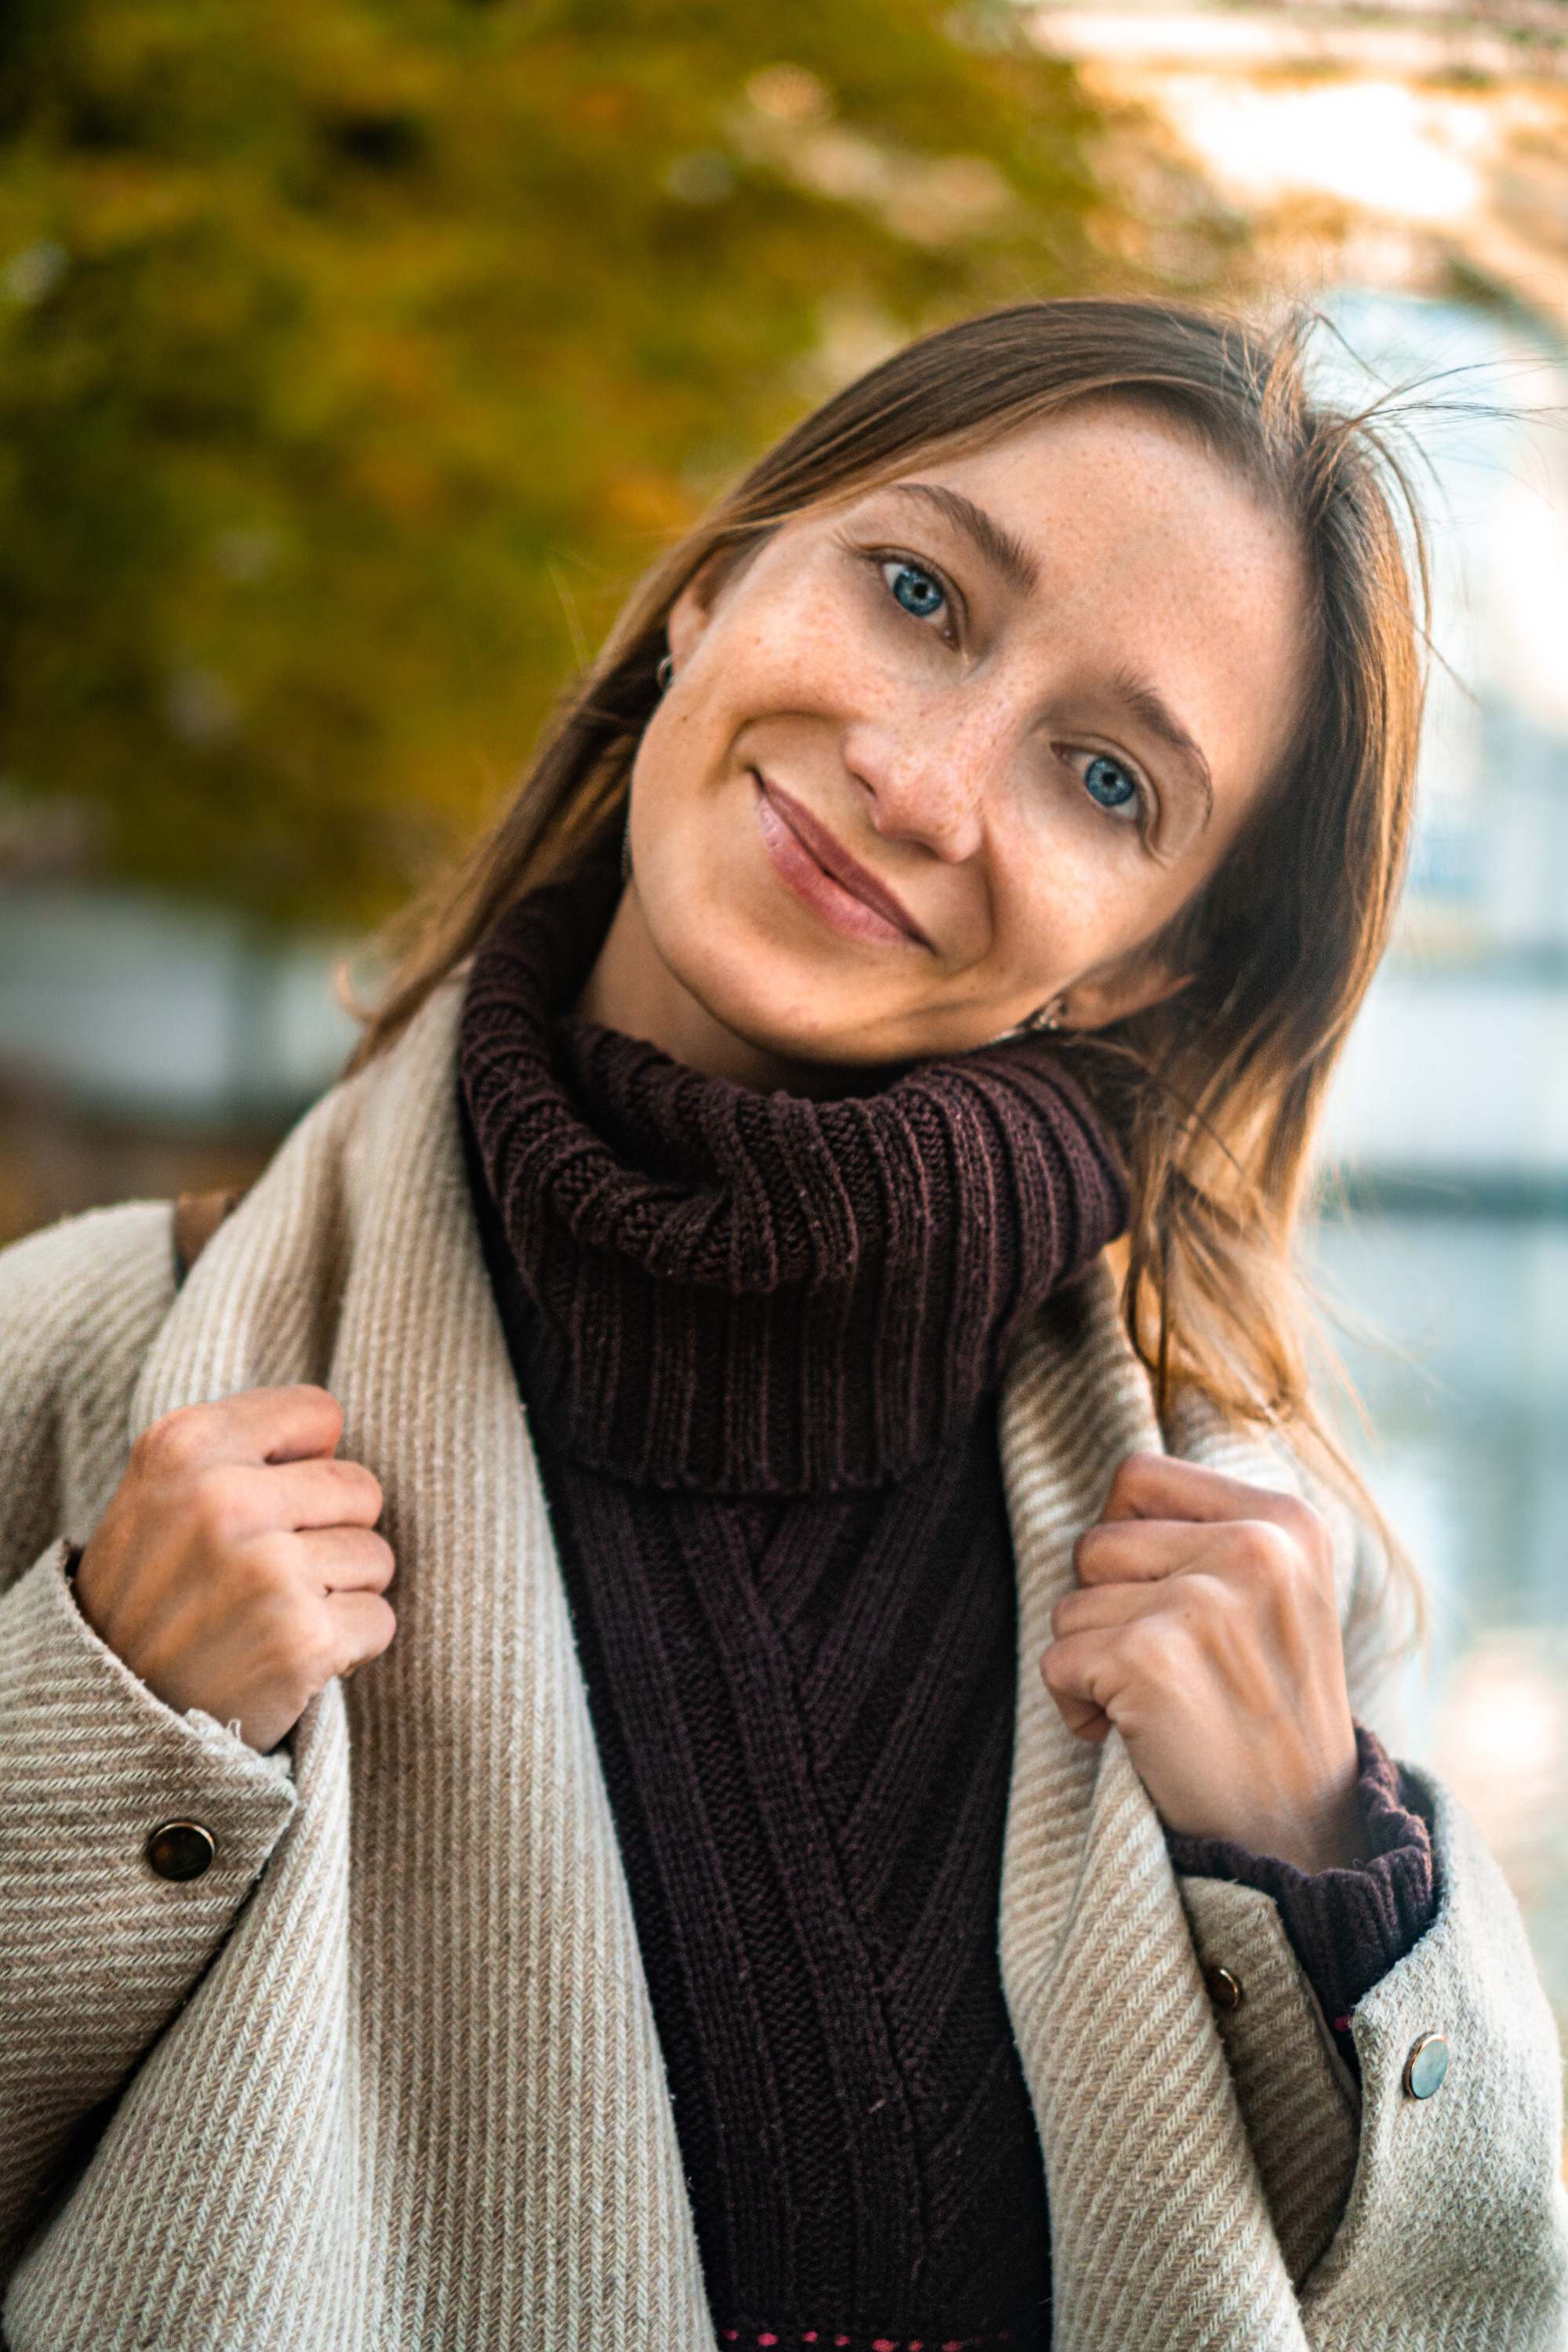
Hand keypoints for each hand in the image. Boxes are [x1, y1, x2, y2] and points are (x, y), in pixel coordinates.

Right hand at [75, 1386, 394, 1754]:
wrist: (109, 1720)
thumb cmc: (150, 1598)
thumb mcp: (161, 1495)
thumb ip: (239, 1452)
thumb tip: (334, 1436)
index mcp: (185, 1444)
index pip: (319, 1413)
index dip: (304, 1465)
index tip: (264, 1506)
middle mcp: (223, 1497)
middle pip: (360, 1487)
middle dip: (331, 1533)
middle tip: (267, 1577)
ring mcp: (265, 1568)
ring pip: (377, 1555)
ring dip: (340, 1593)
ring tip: (271, 1618)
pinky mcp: (302, 1637)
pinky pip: (380, 1620)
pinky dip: (348, 1647)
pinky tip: (289, 1657)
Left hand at [1042, 1452, 1361, 1872]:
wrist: (1300, 1834)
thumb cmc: (1267, 1710)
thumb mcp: (1276, 1594)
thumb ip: (1207, 1531)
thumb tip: (1109, 1495)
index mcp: (1286, 1520)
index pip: (1139, 1475)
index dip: (1126, 1541)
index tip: (1165, 1600)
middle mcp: (1253, 1549)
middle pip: (1095, 1543)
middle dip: (1108, 1611)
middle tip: (1170, 1669)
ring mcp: (1203, 1603)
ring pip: (1069, 1605)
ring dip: (1094, 1662)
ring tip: (1160, 1704)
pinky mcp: (1151, 1659)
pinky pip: (1057, 1661)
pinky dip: (1077, 1707)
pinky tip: (1134, 1734)